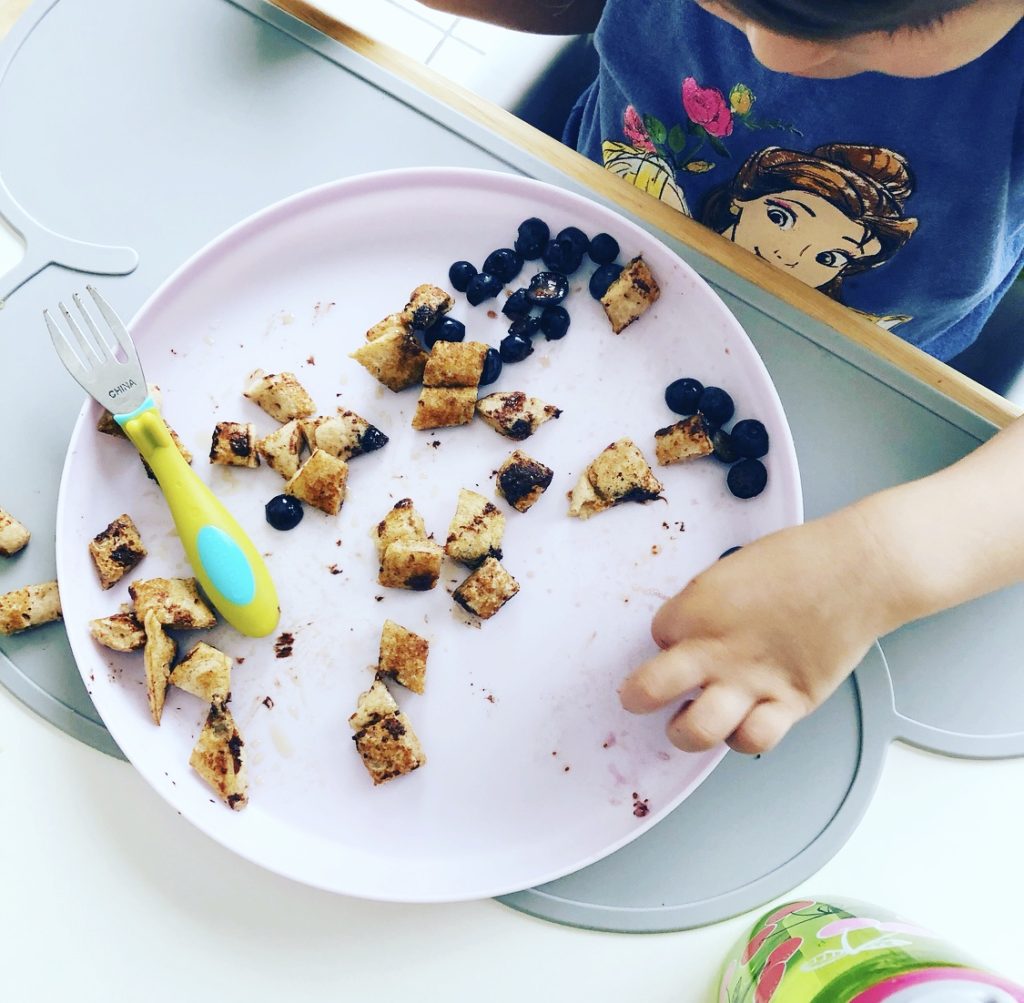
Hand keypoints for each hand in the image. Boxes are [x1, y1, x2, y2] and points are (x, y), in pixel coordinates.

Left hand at [619, 507, 896, 754]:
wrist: (857, 570)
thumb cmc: (799, 559)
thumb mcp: (730, 569)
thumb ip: (703, 604)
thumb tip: (689, 630)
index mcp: (696, 608)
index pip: (656, 635)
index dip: (667, 639)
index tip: (681, 639)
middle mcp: (716, 649)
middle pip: (649, 690)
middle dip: (637, 696)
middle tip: (640, 696)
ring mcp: (751, 681)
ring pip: (696, 731)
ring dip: (685, 732)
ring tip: (689, 721)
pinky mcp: (790, 702)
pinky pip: (753, 739)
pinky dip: (743, 737)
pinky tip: (742, 722)